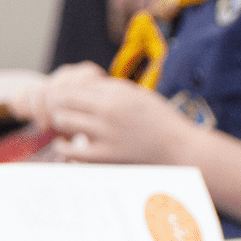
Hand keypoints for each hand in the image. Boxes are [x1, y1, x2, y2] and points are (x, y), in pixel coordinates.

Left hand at [7, 62, 204, 164]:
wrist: (181, 150)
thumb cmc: (160, 123)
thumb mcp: (138, 96)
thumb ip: (112, 91)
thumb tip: (81, 90)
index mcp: (118, 90)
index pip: (77, 83)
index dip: (67, 92)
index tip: (66, 100)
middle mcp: (109, 108)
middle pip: (64, 98)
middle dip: (59, 105)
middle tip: (60, 113)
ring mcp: (106, 133)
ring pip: (63, 120)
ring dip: (61, 123)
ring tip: (66, 129)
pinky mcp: (105, 157)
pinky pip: (69, 150)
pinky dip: (63, 147)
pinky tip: (66, 147)